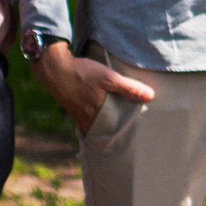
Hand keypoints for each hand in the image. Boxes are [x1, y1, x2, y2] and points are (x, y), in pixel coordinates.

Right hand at [33, 40, 158, 132]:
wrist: (55, 68)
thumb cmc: (83, 72)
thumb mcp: (109, 77)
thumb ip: (129, 88)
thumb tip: (150, 96)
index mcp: (99, 113)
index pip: (115, 130)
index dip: (124, 135)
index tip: (134, 137)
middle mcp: (88, 119)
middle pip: (105, 131)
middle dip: (115, 134)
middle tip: (127, 136)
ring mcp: (78, 116)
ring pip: (95, 127)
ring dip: (104, 129)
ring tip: (115, 128)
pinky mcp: (72, 110)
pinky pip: (85, 122)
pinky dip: (93, 123)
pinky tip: (98, 119)